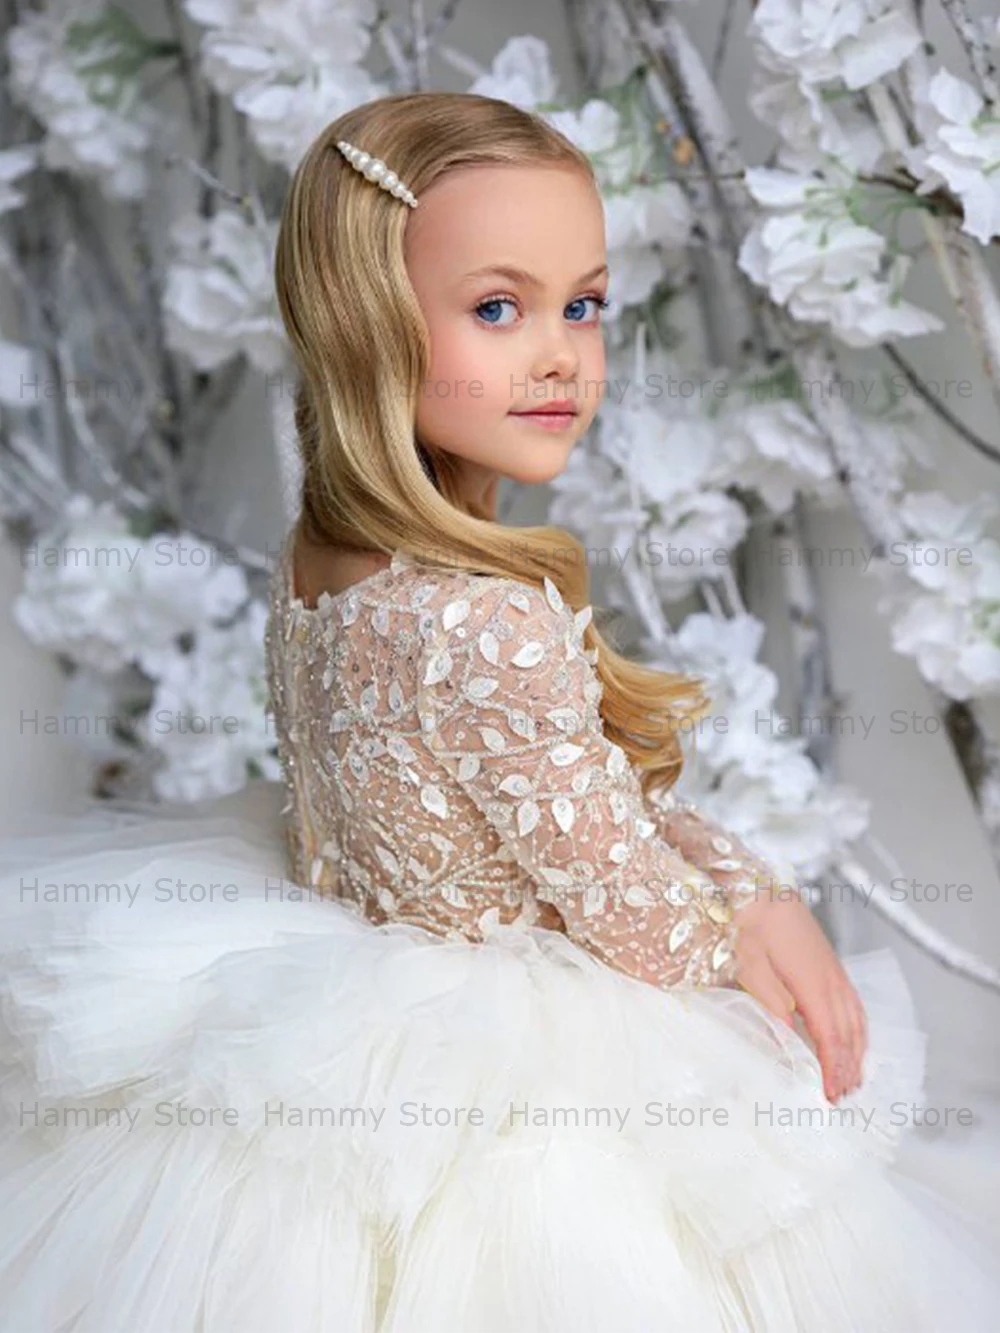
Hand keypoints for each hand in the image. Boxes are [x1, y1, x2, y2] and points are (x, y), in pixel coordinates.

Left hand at [733, 895, 868, 1103]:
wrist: (762, 889)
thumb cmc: (751, 924)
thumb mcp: (750, 963)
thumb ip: (770, 1001)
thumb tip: (785, 1037)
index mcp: (813, 984)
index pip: (831, 1038)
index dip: (833, 1069)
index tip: (830, 1095)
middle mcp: (832, 981)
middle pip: (849, 1035)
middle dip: (848, 1069)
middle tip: (841, 1098)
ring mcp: (836, 973)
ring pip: (857, 1022)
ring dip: (858, 1054)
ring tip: (852, 1081)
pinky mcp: (833, 967)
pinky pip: (855, 1006)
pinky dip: (859, 1031)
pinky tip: (855, 1043)